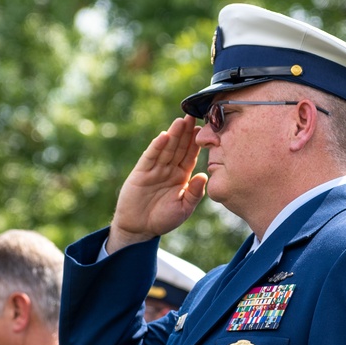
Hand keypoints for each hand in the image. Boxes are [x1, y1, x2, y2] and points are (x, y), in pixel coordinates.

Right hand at [106, 115, 208, 252]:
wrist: (139, 229)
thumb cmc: (163, 219)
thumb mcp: (183, 208)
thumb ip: (194, 193)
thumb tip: (204, 175)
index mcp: (181, 176)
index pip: (190, 156)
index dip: (196, 143)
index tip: (205, 129)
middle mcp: (169, 170)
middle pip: (179, 147)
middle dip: (186, 132)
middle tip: (194, 115)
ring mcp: (154, 169)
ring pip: (166, 149)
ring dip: (173, 135)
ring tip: (181, 120)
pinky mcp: (141, 173)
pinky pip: (150, 157)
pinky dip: (156, 147)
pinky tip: (164, 137)